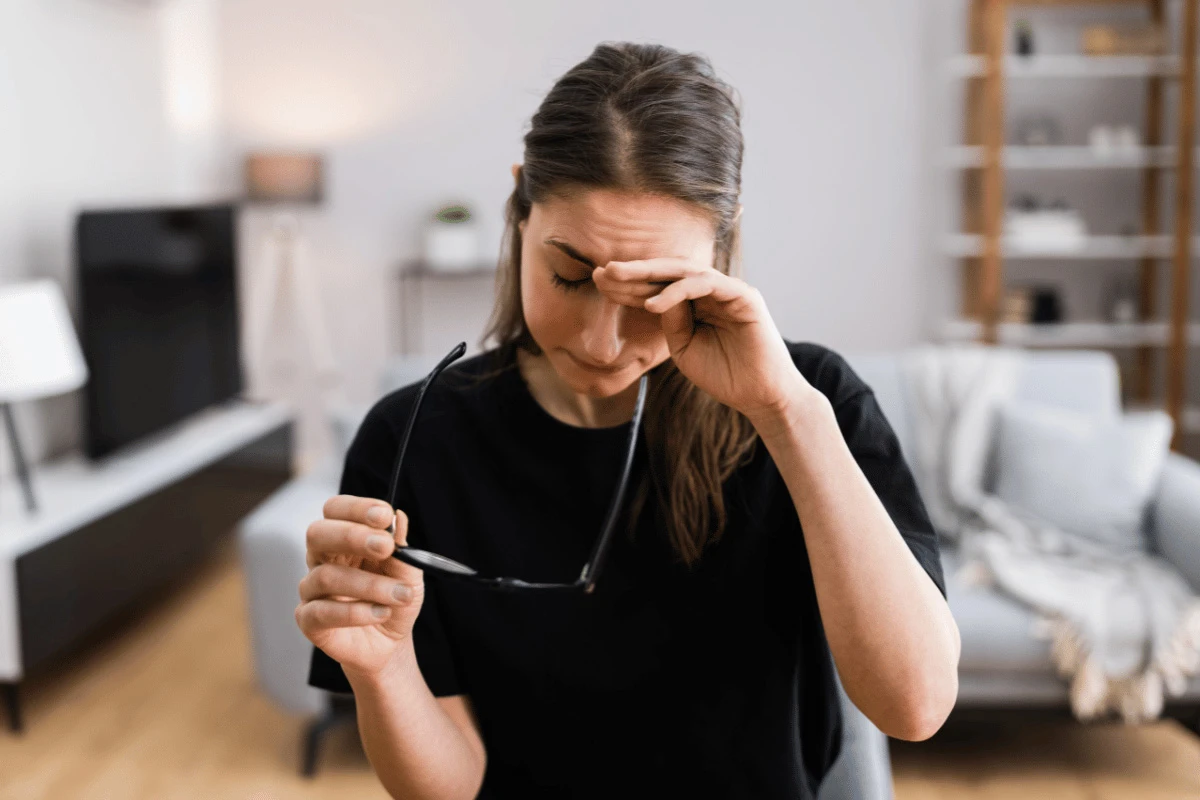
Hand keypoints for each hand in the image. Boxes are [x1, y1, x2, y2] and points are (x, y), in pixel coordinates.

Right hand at [295, 495, 424, 679]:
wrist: (390, 642)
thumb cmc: (395, 599)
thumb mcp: (408, 573)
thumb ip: (402, 549)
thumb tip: (398, 517)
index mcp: (344, 539)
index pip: (335, 510)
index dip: (356, 508)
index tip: (384, 515)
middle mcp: (322, 559)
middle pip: (317, 533)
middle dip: (352, 535)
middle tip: (385, 546)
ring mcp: (311, 589)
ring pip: (327, 576)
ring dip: (369, 584)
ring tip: (400, 595)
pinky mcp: (308, 620)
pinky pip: (323, 612)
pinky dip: (357, 613)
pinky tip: (382, 613)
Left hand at [592, 258, 808, 419]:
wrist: (760, 396)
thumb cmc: (724, 375)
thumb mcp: (684, 348)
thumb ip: (670, 322)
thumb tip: (653, 297)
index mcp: (696, 302)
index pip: (658, 287)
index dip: (628, 285)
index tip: (598, 283)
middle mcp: (711, 290)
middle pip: (666, 273)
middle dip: (632, 271)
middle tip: (601, 271)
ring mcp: (728, 290)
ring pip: (683, 271)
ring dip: (648, 273)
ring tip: (617, 278)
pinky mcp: (743, 296)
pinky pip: (705, 285)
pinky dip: (677, 292)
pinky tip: (652, 303)